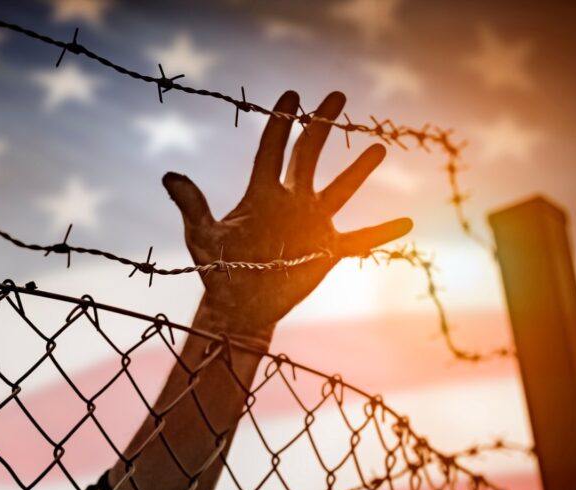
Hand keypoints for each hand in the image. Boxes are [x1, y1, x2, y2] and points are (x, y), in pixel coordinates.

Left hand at [162, 91, 411, 336]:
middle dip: (320, 125)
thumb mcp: (202, 237)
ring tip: (378, 146)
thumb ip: (192, 206)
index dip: (280, 123)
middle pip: (308, 155)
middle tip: (337, 96)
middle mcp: (290, 201)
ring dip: (358, 170)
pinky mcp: (326, 250)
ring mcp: (311, 224)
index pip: (272, 150)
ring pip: (340, 190)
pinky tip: (407, 223)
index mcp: (261, 194)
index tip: (292, 95)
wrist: (238, 307)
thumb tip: (169, 175)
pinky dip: (382, 233)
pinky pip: (360, 240)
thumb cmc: (218, 270)